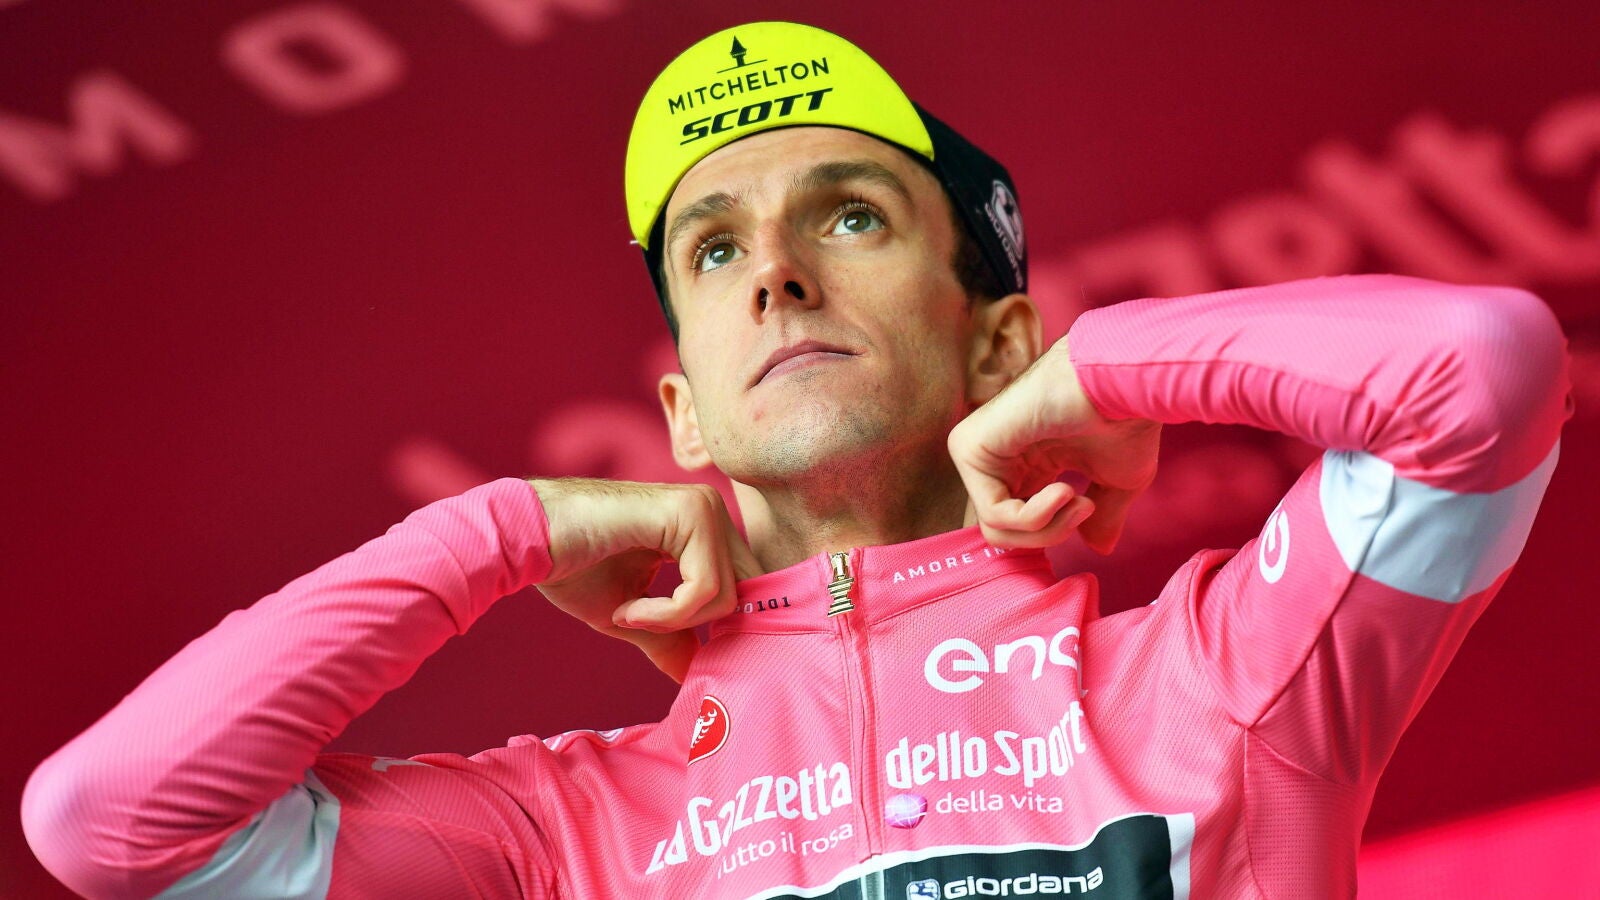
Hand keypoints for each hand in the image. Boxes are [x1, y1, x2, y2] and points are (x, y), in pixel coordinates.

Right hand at [528, 478, 760, 682]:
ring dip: (672, 620)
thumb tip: (695, 675)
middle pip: (741, 596)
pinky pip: (704, 587)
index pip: (740, 587)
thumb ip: (670, 637)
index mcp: (699, 527)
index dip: (715, 627)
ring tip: (626, 613)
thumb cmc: (571, 569)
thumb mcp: (633, 614)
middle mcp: (709, 510)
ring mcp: (702, 507)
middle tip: (641, 624)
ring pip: (726, 595)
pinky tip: (626, 607)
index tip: (668, 641)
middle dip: (695, 626)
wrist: (525, 538)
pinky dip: (665, 613)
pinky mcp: (689, 512)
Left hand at [948, 336, 1160, 553]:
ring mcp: (980, 452)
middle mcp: (999, 457)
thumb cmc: (1125, 421)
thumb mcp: (1118, 482)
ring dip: (1048, 527)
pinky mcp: (967, 448)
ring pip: (997, 530)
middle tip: (1087, 508)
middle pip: (1005, 533)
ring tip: (1080, 499)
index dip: (1050, 532)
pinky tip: (1064, 490)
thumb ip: (1101, 516)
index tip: (1088, 512)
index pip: (1016, 523)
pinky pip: (993, 514)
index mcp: (1028, 462)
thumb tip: (1100, 548)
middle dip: (1050, 533)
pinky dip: (1035, 516)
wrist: (1121, 384)